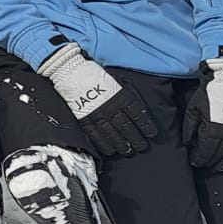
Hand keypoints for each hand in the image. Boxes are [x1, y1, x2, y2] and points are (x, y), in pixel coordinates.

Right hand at [39, 42, 158, 158]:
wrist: (71, 72)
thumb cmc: (96, 75)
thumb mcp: (117, 79)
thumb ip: (128, 93)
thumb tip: (139, 106)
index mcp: (120, 96)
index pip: (137, 113)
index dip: (145, 125)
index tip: (151, 133)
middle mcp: (110, 107)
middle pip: (126, 127)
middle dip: (136, 138)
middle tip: (142, 147)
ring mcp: (96, 115)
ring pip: (112, 134)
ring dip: (121, 144)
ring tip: (128, 151)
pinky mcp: (84, 119)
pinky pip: (95, 136)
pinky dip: (103, 144)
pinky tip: (110, 151)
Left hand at [182, 58, 222, 171]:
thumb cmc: (209, 94)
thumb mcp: (193, 109)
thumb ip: (189, 128)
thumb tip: (187, 143)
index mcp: (212, 130)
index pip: (205, 152)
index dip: (199, 159)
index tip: (195, 161)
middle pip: (218, 156)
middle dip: (210, 163)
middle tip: (205, 166)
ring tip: (219, 168)